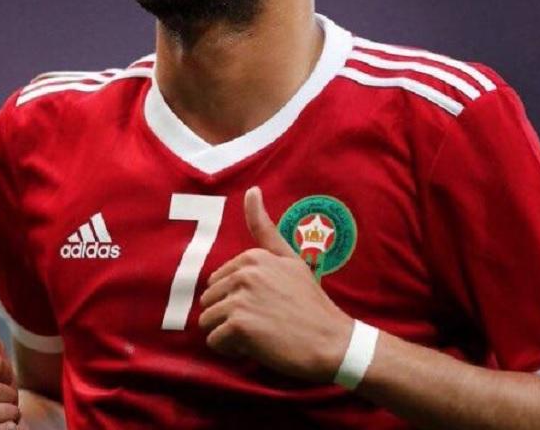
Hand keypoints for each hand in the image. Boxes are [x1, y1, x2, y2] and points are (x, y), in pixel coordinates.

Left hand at [198, 186, 354, 382]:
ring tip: (259, 334)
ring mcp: (241, 298)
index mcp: (252, 257)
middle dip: (228, 317)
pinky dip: (231, 350)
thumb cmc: (311, 304)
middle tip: (263, 322)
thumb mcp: (290, 259)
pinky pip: (214, 341)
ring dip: (228, 334)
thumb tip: (251, 190)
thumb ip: (265, 228)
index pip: (217, 283)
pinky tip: (257, 346)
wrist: (332, 342)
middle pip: (209, 301)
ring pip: (207, 322)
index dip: (237, 300)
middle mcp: (244, 273)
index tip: (265, 305)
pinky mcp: (239, 325)